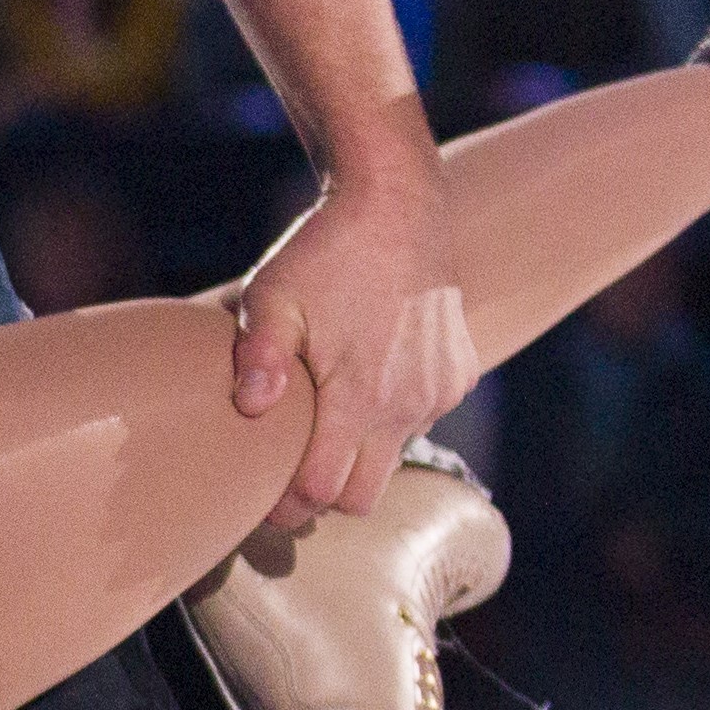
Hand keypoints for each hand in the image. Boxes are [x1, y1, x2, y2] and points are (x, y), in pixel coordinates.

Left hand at [226, 159, 474, 527]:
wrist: (397, 202)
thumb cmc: (325, 251)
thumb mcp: (273, 296)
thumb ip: (258, 355)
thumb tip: (249, 409)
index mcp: (361, 395)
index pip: (323, 492)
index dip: (287, 507)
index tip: (260, 503)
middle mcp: (408, 404)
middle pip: (362, 497)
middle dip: (323, 498)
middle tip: (287, 478)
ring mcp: (439, 391)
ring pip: (393, 458)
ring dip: (358, 456)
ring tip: (321, 424)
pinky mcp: (459, 375)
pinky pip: (420, 422)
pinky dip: (390, 420)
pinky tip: (364, 385)